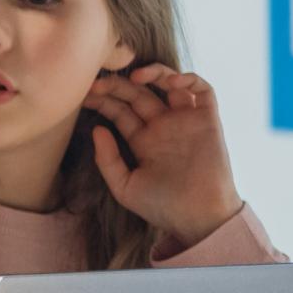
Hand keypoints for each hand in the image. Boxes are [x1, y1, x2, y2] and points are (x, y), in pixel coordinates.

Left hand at [84, 64, 242, 247]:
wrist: (199, 219)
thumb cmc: (163, 207)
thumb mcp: (125, 187)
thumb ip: (108, 160)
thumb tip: (97, 129)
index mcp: (142, 140)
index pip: (120, 110)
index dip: (103, 100)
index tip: (85, 96)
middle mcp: (163, 126)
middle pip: (138, 94)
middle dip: (118, 85)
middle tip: (98, 82)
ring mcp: (185, 121)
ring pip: (169, 84)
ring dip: (153, 72)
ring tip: (135, 76)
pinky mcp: (208, 120)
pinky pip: (202, 90)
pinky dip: (189, 79)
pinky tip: (171, 82)